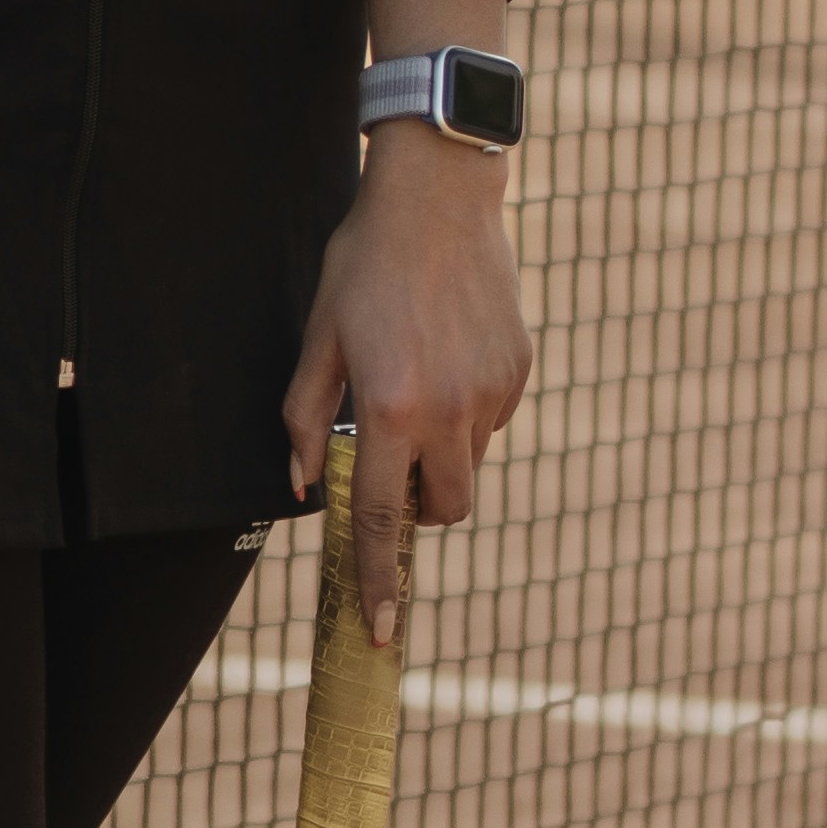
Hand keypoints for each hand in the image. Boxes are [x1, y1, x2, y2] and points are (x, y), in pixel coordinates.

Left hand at [280, 119, 532, 643]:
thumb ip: (306, 420)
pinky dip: (467, 414)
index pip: (384, 519)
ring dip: (442, 458)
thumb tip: (307, 486)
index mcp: (391, 409)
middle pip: (447, 509)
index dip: (380, 580)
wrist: (439, 198)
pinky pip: (492, 420)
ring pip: (472, 465)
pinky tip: (446, 358)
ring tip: (416, 392)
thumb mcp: (318, 340)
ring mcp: (493, 391)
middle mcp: (450, 410)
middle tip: (393, 471)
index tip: (381, 630)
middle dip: (420, 511)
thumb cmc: (365, 264)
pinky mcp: (520, 369)